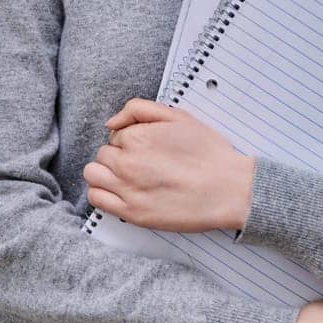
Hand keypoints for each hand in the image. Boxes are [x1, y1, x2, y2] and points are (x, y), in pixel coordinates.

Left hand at [83, 98, 255, 232]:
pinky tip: (121, 192)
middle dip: (119, 157)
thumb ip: (140, 110)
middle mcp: (127, 163)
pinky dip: (103, 193)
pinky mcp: (131, 212)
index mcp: (138, 137)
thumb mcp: (179, 116)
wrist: (228, 189)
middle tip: (142, 164)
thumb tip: (111, 122)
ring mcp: (127, 189)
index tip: (148, 150)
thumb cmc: (208, 154)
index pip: (115, 136)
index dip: (131, 141)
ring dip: (105, 173)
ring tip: (128, 178)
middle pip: (103, 154)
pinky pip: (96, 198)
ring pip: (94, 174)